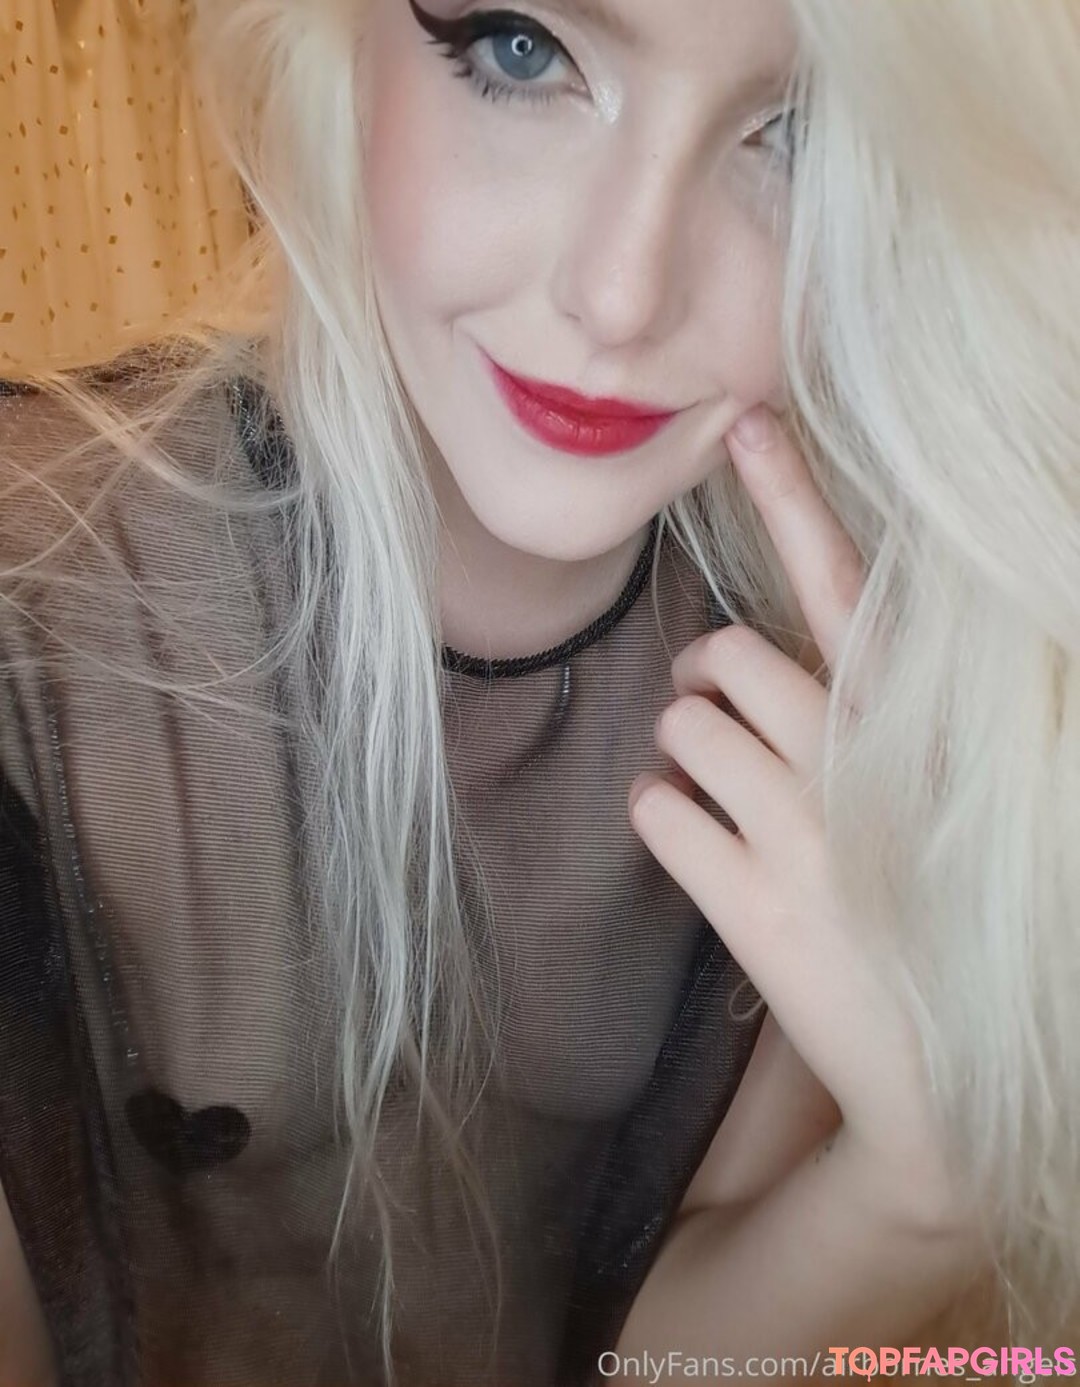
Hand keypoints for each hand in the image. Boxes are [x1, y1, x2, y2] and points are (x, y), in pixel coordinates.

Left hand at [629, 405, 958, 1229]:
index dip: (792, 499)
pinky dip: (661, 814)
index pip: (844, 590)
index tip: (744, 424)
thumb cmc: (926, 907)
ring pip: (680, 725)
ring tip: (721, 790)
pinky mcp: (748, 902)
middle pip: (724, 654)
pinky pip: (654, 810)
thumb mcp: (921, 790)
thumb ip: (868, 715)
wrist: (940, 1072)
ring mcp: (803, 832)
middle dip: (703, 672)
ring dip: (684, 746)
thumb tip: (769, 654)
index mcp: (908, 726)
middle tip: (714, 706)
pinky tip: (699, 842)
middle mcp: (858, 762)